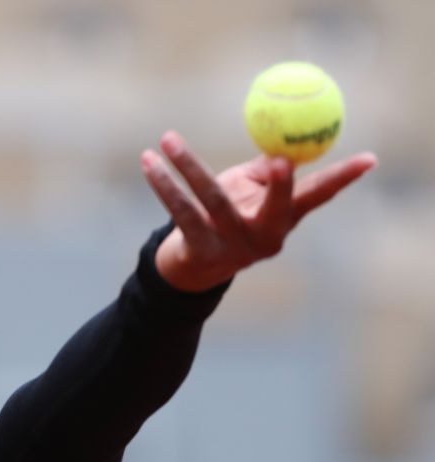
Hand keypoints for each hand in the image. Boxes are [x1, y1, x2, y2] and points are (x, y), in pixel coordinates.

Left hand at [141, 130, 377, 291]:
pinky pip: (180, 210)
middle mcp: (263, 238)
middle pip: (276, 207)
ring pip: (211, 199)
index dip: (343, 179)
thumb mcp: (251, 193)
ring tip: (168, 139)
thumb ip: (267, 168)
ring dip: (187, 165)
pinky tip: (149, 161)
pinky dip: (163, 182)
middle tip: (281, 160)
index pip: (318, 196)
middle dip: (282, 185)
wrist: (192, 267)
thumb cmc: (226, 216)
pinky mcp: (199, 250)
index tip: (369, 159)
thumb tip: (284, 136)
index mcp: (282, 220)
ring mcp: (231, 247)